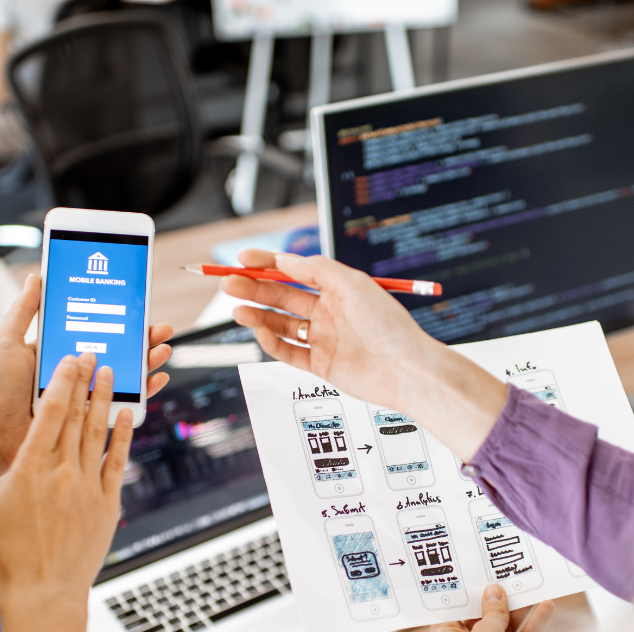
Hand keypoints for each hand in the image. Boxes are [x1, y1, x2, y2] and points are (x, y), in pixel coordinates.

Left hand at [0, 273, 172, 480]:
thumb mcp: (5, 342)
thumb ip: (24, 311)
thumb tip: (39, 276)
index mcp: (57, 351)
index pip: (96, 330)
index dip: (119, 319)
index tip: (137, 307)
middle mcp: (73, 372)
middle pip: (116, 351)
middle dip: (142, 339)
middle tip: (160, 329)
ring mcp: (82, 396)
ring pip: (124, 376)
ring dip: (147, 362)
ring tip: (162, 350)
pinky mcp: (88, 419)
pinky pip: (121, 404)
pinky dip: (143, 393)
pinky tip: (156, 380)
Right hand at [0, 352, 131, 631]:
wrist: (44, 596)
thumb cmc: (6, 559)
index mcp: (30, 471)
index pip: (50, 414)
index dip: (62, 381)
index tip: (69, 359)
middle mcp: (62, 473)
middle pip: (78, 416)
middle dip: (86, 381)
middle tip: (95, 353)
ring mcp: (88, 488)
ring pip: (98, 433)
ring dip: (105, 400)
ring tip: (112, 373)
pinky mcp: (107, 505)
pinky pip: (116, 462)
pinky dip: (122, 436)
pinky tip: (127, 415)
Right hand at [223, 249, 507, 460]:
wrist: (406, 370)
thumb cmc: (388, 325)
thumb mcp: (353, 284)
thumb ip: (316, 269)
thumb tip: (283, 259)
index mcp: (338, 288)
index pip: (294, 271)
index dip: (266, 264)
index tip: (242, 259)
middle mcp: (329, 312)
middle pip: (281, 296)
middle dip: (253, 288)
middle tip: (227, 283)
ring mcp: (323, 338)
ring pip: (280, 324)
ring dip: (257, 314)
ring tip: (236, 309)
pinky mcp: (320, 364)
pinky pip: (288, 351)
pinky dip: (271, 341)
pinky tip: (259, 331)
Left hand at [427, 585, 554, 631]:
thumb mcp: (487, 631)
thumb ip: (494, 610)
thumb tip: (494, 591)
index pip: (455, 607)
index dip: (468, 590)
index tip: (479, 571)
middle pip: (481, 617)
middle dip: (498, 599)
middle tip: (510, 576)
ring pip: (502, 628)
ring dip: (518, 611)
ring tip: (533, 588)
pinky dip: (529, 628)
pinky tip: (545, 609)